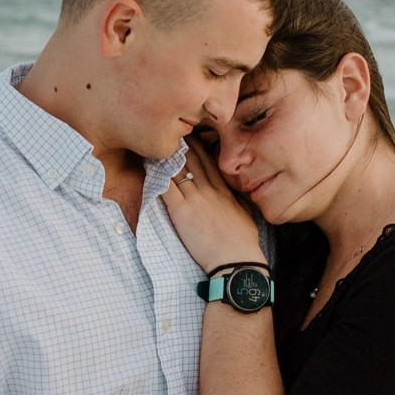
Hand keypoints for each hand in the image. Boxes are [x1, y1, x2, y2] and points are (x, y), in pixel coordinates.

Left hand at [160, 137, 263, 272]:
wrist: (236, 259)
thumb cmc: (243, 243)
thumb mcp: (245, 215)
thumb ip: (237, 201)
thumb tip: (235, 195)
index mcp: (224, 190)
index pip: (209, 162)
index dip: (198, 148)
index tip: (190, 138)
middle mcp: (209, 190)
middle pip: (192, 160)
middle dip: (181, 146)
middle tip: (170, 134)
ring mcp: (196, 199)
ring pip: (178, 170)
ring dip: (166, 158)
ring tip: (155, 146)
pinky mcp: (182, 211)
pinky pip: (166, 188)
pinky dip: (157, 176)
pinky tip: (149, 167)